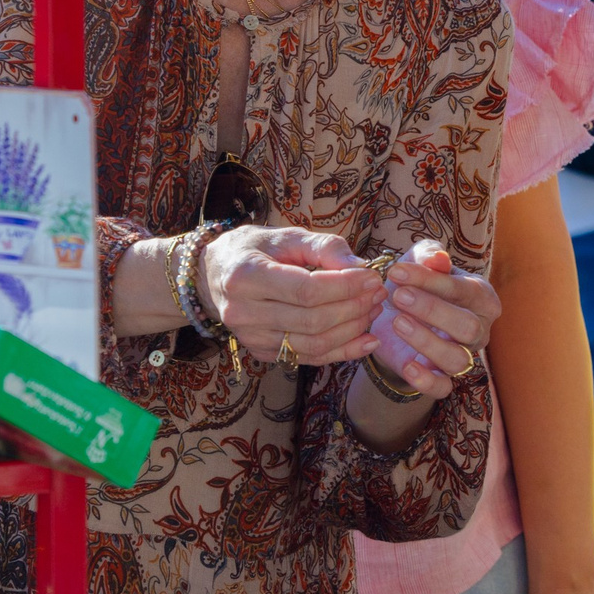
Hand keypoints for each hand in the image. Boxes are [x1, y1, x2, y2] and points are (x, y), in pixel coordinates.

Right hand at [200, 226, 385, 365]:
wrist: (213, 274)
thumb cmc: (254, 249)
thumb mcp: (285, 235)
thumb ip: (324, 247)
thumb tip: (361, 268)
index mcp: (245, 276)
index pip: (306, 290)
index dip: (345, 287)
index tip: (372, 276)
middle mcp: (243, 312)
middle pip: (312, 320)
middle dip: (354, 307)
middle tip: (379, 292)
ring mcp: (251, 338)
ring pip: (313, 344)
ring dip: (353, 330)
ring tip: (374, 309)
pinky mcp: (262, 353)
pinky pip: (308, 358)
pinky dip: (343, 352)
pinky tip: (367, 340)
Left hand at [372, 240, 501, 400]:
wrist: (395, 318)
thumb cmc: (416, 284)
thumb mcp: (420, 262)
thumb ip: (429, 256)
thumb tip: (438, 259)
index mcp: (481, 297)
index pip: (462, 290)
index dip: (430, 280)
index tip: (397, 271)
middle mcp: (479, 329)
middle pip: (468, 326)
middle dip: (432, 311)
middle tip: (398, 296)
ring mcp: (464, 356)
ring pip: (457, 358)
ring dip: (426, 341)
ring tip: (397, 323)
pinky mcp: (442, 379)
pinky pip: (443, 388)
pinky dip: (426, 381)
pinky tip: (408, 366)